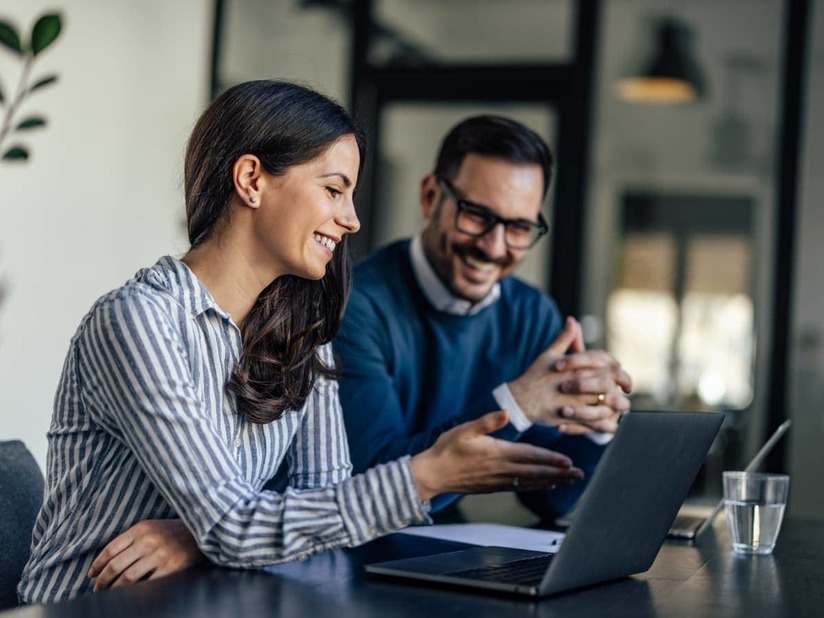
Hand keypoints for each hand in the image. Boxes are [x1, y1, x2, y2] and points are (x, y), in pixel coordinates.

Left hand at [88, 519, 204, 590]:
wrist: (203, 532)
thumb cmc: (175, 531)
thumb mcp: (153, 527)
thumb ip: (133, 539)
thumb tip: (109, 560)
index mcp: (141, 529)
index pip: (111, 549)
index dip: (98, 564)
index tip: (92, 575)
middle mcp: (148, 541)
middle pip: (116, 565)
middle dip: (103, 580)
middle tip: (97, 589)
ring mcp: (159, 555)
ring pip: (127, 577)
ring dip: (115, 589)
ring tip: (109, 594)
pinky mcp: (170, 568)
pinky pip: (146, 584)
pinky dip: (135, 592)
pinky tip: (129, 596)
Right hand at [410, 411, 583, 502]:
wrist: (432, 474)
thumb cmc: (446, 449)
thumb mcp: (464, 429)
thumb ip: (486, 422)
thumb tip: (504, 413)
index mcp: (497, 453)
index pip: (530, 456)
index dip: (550, 460)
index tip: (569, 462)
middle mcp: (502, 470)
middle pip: (536, 473)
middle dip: (559, 474)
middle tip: (579, 475)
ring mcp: (498, 481)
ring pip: (531, 482)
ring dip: (552, 481)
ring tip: (571, 481)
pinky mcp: (494, 487)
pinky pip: (520, 487)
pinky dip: (536, 487)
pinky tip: (546, 485)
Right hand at [508, 317, 631, 433]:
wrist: (520, 400)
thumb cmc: (535, 376)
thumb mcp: (549, 355)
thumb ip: (565, 338)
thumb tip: (572, 320)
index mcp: (576, 366)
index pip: (604, 361)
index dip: (616, 366)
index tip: (620, 371)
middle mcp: (579, 381)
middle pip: (610, 381)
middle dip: (622, 385)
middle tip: (626, 389)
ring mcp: (576, 400)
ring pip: (607, 402)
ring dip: (617, 405)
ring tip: (621, 406)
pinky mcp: (573, 417)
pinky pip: (595, 421)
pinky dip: (605, 422)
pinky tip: (610, 421)